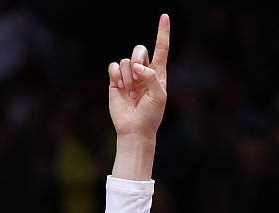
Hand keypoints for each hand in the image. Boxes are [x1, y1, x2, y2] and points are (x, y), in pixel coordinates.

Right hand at [108, 14, 168, 139]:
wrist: (134, 129)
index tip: (164, 16)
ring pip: (125, 60)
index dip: (163, 32)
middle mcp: (143, 71)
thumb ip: (151, 77)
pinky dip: (116, 75)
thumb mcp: (159, 96)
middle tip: (138, 76)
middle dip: (137, 58)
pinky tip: (121, 87)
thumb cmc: (151, 115)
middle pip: (139, 49)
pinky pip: (113, 67)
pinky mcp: (115, 81)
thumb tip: (137, 66)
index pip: (161, 48)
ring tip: (131, 94)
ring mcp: (128, 76)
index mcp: (158, 73)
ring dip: (128, 77)